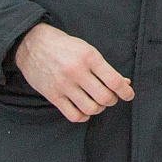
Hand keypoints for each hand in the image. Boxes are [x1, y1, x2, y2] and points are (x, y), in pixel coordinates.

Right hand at [15, 23, 134, 122]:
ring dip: (99, 109)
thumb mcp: (88, 50)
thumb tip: (125, 83)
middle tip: (110, 97)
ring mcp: (63, 85)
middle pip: (104, 98)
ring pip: (91, 109)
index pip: (114, 81)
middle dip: (112, 100)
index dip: (126, 91)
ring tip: (97, 102)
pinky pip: (73, 115)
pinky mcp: (52, 95)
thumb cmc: (65, 46)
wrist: (32, 44)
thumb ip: (105, 68)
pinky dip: (84, 116)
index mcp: (89, 57)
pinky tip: (84, 110)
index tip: (129, 95)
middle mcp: (76, 71)